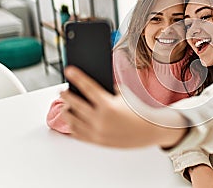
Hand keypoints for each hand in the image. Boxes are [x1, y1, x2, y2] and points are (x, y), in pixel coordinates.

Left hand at [61, 66, 186, 148]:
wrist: (149, 130)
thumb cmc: (138, 111)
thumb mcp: (124, 95)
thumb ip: (107, 89)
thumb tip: (88, 85)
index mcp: (108, 105)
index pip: (88, 87)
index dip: (77, 77)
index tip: (69, 70)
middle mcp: (100, 120)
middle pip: (75, 104)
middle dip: (66, 95)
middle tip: (62, 90)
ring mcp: (97, 132)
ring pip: (72, 121)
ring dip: (67, 111)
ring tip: (66, 105)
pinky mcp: (97, 142)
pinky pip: (77, 134)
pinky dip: (72, 126)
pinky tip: (72, 119)